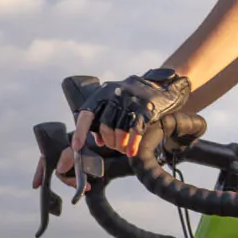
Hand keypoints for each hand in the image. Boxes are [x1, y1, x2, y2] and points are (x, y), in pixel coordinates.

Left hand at [75, 68, 192, 158]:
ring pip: (119, 131)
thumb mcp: (114, 102)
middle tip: (115, 147)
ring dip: (121, 145)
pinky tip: (131, 152)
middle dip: (109, 142)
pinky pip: (135, 131)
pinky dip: (132, 144)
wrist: (160, 85)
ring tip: (124, 149)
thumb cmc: (132, 98)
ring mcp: (130, 101)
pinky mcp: (146, 109)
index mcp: (103, 94)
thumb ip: (102, 119)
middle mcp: (115, 95)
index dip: (80, 132)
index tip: (76, 147)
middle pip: (105, 127)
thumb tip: (97, 141)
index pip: (87, 114)